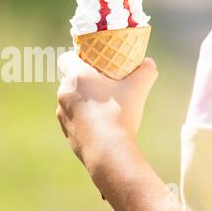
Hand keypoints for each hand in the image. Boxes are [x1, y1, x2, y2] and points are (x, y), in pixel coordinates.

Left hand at [56, 51, 157, 172]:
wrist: (108, 152)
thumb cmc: (120, 115)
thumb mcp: (137, 89)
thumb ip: (145, 72)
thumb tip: (149, 62)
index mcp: (77, 76)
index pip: (66, 58)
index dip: (77, 58)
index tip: (91, 63)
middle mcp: (64, 92)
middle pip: (70, 80)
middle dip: (84, 81)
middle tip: (103, 85)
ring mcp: (62, 112)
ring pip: (70, 100)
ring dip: (82, 100)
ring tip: (102, 107)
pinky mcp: (65, 130)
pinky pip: (72, 118)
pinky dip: (82, 118)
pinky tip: (98, 124)